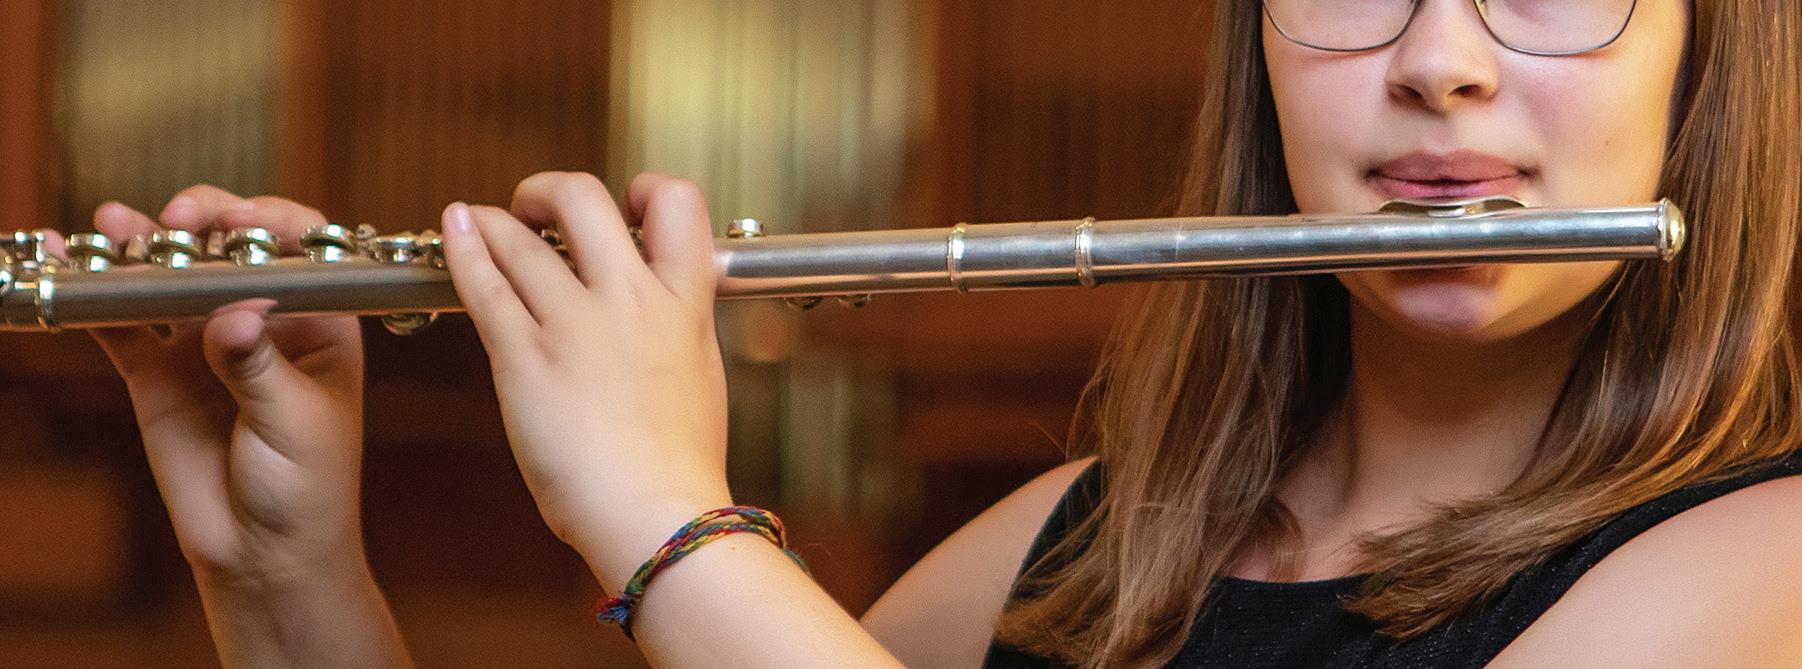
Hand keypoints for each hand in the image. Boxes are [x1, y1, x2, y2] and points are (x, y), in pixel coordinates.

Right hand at [78, 186, 367, 584]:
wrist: (262, 551)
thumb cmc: (307, 486)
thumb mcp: (295, 424)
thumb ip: (260, 366)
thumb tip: (236, 314)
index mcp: (320, 320)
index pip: (303, 248)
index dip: (272, 221)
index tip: (240, 220)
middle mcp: (264, 317)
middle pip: (230, 247)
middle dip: (203, 220)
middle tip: (177, 221)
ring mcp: (206, 340)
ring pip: (172, 275)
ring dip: (142, 244)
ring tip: (114, 226)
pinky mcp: (158, 371)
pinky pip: (121, 322)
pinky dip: (93, 292)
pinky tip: (64, 261)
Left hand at [439, 172, 731, 591]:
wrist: (656, 517)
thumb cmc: (679, 466)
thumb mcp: (700, 375)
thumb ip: (678, 328)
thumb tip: (664, 309)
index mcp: (684, 304)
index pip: (678, 203)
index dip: (648, 190)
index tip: (626, 208)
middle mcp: (629, 299)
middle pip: (583, 199)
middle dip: (552, 192)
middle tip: (538, 212)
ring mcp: (573, 325)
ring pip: (520, 238)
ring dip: (493, 219)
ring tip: (478, 221)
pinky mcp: (523, 358)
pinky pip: (485, 284)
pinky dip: (463, 248)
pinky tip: (455, 232)